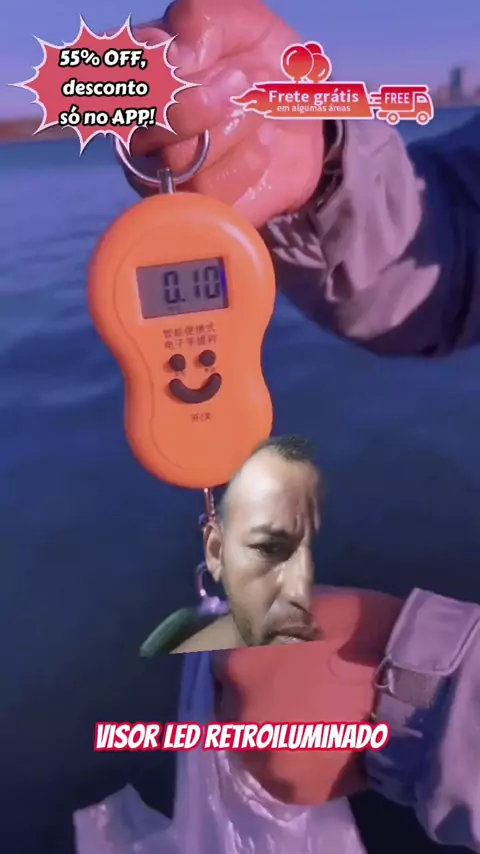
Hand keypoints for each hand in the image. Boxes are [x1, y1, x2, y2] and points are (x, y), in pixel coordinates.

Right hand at [127, 0, 325, 227]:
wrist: (305, 118)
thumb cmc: (262, 63)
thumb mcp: (241, 20)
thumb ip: (201, 20)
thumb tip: (177, 57)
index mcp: (139, 79)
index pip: (116, 84)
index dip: (155, 75)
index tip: (195, 57)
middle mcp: (141, 132)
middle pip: (141, 130)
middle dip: (195, 104)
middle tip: (240, 81)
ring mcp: (168, 176)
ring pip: (177, 162)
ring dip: (230, 128)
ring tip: (258, 109)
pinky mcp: (200, 209)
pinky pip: (208, 195)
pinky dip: (244, 162)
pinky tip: (264, 142)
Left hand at [212, 588, 402, 804]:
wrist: (410, 686)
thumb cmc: (360, 632)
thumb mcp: (303, 604)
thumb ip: (264, 617)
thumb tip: (248, 617)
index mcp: (236, 661)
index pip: (216, 660)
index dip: (242, 657)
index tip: (261, 658)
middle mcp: (238, 713)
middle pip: (229, 705)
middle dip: (251, 696)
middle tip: (288, 689)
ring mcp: (264, 757)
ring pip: (251, 743)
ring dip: (268, 731)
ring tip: (307, 719)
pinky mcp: (291, 790)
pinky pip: (280, 772)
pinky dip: (293, 759)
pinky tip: (320, 742)